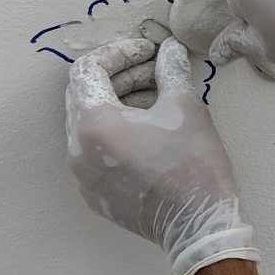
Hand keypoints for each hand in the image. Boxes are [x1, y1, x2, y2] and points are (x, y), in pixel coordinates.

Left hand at [66, 34, 259, 274]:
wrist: (199, 226)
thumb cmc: (193, 165)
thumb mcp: (186, 108)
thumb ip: (171, 71)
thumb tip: (169, 48)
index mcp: (93, 122)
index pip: (88, 69)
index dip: (119, 52)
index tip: (149, 51)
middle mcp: (76, 148)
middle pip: (84, 95)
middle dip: (119, 77)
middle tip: (154, 72)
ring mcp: (82, 175)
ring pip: (88, 124)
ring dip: (117, 106)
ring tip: (154, 103)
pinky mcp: (94, 194)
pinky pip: (94, 153)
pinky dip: (115, 136)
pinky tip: (147, 136)